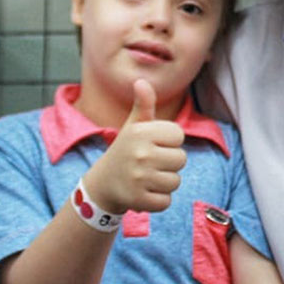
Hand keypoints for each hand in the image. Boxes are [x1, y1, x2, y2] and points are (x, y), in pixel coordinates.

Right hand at [85, 79, 185, 213]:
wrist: (102, 184)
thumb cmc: (126, 151)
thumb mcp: (133, 127)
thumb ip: (144, 105)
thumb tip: (142, 81)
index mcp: (140, 132)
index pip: (179, 135)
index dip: (169, 142)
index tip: (153, 145)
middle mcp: (139, 154)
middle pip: (181, 159)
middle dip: (169, 163)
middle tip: (150, 164)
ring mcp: (138, 178)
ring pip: (176, 181)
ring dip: (164, 183)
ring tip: (147, 178)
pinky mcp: (138, 200)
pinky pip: (166, 201)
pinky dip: (158, 200)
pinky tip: (144, 192)